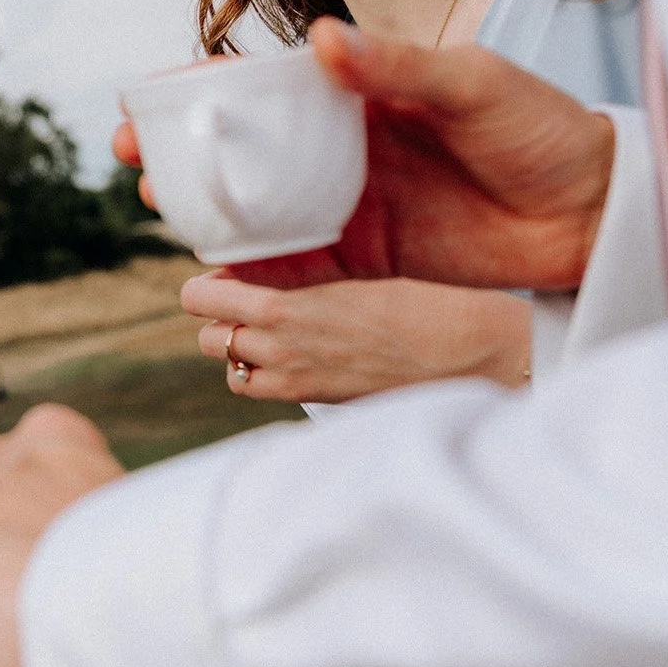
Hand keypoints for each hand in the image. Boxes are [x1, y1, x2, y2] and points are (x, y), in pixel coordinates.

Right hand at [113, 21, 615, 291]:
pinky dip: (254, 275)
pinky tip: (214, 274)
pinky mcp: (367, 262)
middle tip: (134, 161)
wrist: (597, 213)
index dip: (199, 92)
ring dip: (203, 213)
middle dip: (179, 154)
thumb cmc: (544, 130)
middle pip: (240, 152)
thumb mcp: (474, 84)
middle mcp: (340, 151)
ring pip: (256, 211)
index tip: (147, 98)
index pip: (261, 88)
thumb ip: (400, 67)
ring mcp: (348, 207)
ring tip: (160, 210)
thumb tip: (329, 39)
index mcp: (356, 95)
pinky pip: (297, 271)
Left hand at [183, 271, 532, 401]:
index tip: (224, 277)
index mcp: (284, 306)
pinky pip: (256, 389)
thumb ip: (297, 274)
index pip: (203, 298)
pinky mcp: (311, 399)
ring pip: (228, 368)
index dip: (207, 286)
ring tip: (263, 330)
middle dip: (218, 318)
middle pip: (207, 337)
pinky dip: (257, 374)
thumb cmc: (418, 298)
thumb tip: (257, 268)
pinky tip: (284, 355)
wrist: (464, 350)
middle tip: (242, 302)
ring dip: (236, 348)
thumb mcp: (350, 271)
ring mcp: (293, 380)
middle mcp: (279, 348)